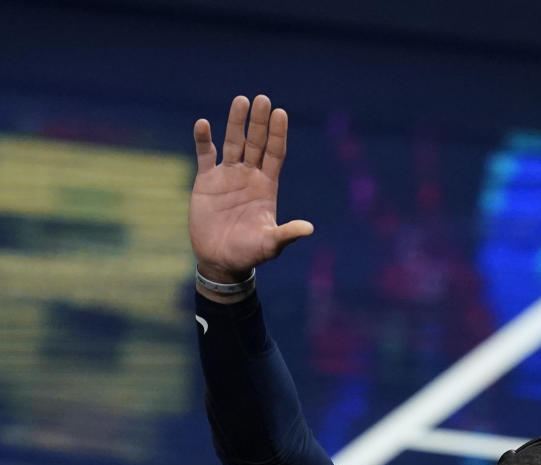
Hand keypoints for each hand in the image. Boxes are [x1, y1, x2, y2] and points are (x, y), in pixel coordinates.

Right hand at [190, 93, 313, 280]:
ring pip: (233, 142)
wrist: (220, 260)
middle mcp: (249, 176)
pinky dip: (203, 139)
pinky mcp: (207, 180)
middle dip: (259, 122)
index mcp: (267, 186)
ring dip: (236, 122)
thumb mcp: (270, 245)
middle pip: (256, 142)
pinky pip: (205, 154)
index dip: (278, 134)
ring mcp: (228, 175)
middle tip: (262, 99)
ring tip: (240, 100)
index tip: (280, 113)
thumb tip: (309, 229)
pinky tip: (204, 124)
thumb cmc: (249, 253)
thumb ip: (286, 234)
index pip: (275, 154)